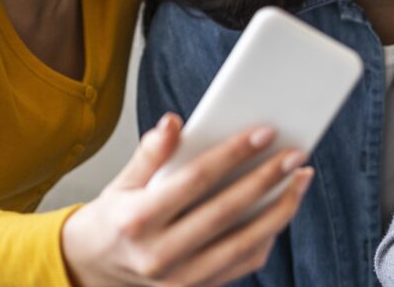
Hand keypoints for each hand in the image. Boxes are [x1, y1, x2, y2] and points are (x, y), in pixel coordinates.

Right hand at [61, 114, 312, 286]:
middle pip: (226, 212)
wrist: (92, 271)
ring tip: (301, 179)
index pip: (195, 180)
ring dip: (279, 210)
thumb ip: (150, 153)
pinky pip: (242, 264)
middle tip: (297, 154)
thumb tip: (173, 122)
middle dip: (267, 180)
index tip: (266, 132)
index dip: (234, 154)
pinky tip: (281, 209)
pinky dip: (267, 237)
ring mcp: (179, 280)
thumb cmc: (114, 218)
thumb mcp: (121, 183)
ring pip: (243, 244)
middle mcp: (158, 255)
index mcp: (136, 220)